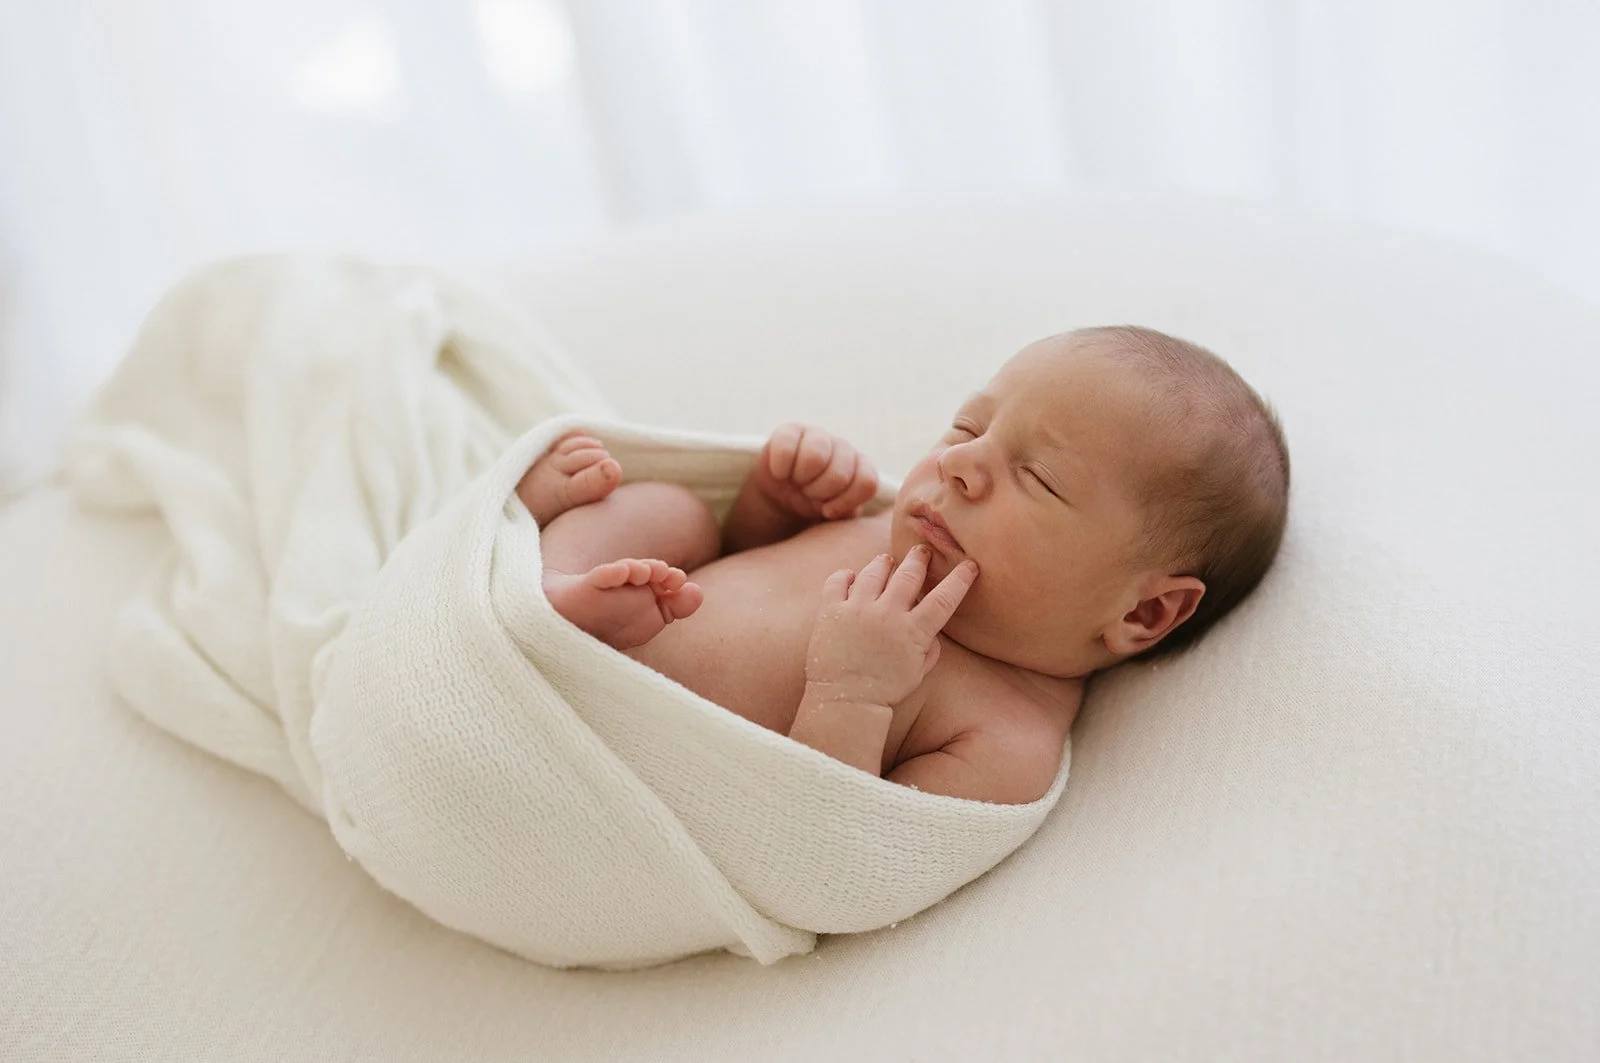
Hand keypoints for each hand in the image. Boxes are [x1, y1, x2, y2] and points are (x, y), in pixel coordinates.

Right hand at [753, 423, 878, 520]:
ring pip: (815, 457)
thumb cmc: (815, 508)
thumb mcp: (838, 516)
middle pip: (839, 474)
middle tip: (808, 495)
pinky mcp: (791, 431)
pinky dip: (781, 468)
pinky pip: (786, 448)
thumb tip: (868, 525)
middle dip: (818, 493)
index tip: (827, 511)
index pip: (866, 482)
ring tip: (797, 483)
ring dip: (802, 479)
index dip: (845, 502)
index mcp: (861, 468)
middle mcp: (844, 449)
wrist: (783, 499)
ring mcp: (818, 436)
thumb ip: (853, 513)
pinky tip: (781, 474)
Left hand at [804, 545, 978, 707]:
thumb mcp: (918, 672)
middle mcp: (887, 614)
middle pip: (909, 574)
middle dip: (919, 559)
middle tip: (921, 552)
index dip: (959, 579)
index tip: (969, 565)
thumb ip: (929, 648)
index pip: (944, 598)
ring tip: (887, 561)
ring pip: (874, 571)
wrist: (845, 702)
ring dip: (884, 563)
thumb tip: (933, 629)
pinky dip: (846, 575)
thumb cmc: (885, 690)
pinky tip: (852, 576)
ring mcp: (857, 609)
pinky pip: (838, 580)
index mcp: (913, 631)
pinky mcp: (831, 610)